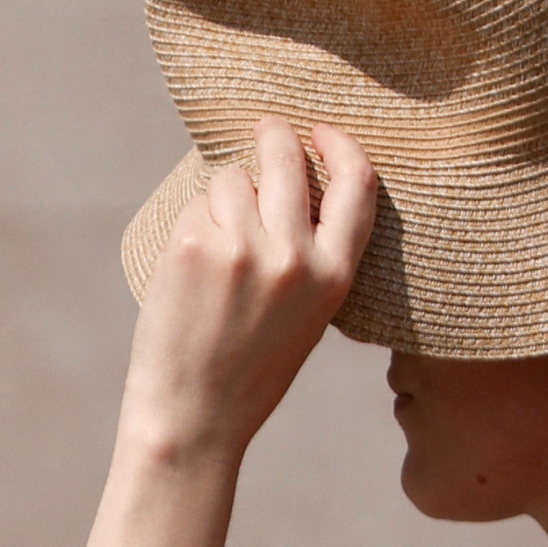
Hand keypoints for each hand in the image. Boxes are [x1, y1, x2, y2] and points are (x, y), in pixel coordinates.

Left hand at [120, 115, 377, 465]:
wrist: (195, 417)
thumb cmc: (249, 370)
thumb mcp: (308, 316)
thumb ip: (311, 255)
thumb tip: (289, 182)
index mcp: (334, 274)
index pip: (357, 183)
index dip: (340, 145)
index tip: (320, 130)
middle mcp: (294, 256)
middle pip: (286, 158)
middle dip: (273, 136)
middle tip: (265, 129)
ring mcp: (242, 248)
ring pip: (232, 178)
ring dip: (223, 195)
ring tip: (216, 247)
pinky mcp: (194, 246)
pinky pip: (196, 205)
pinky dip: (192, 223)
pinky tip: (190, 269)